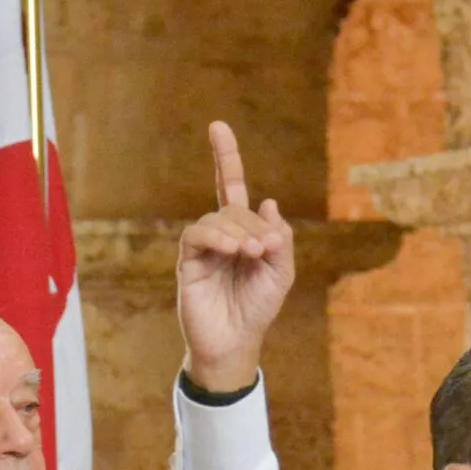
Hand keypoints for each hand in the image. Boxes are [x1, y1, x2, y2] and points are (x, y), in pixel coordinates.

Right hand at [177, 121, 295, 393]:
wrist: (235, 343)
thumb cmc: (258, 309)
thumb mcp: (281, 272)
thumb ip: (280, 237)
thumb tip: (267, 200)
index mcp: (243, 232)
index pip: (233, 187)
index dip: (226, 158)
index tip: (217, 126)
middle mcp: (221, 234)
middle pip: (234, 206)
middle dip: (252, 224)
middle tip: (265, 250)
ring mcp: (203, 247)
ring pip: (217, 218)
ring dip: (238, 232)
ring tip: (252, 254)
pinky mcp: (189, 261)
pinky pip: (198, 234)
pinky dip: (217, 237)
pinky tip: (232, 250)